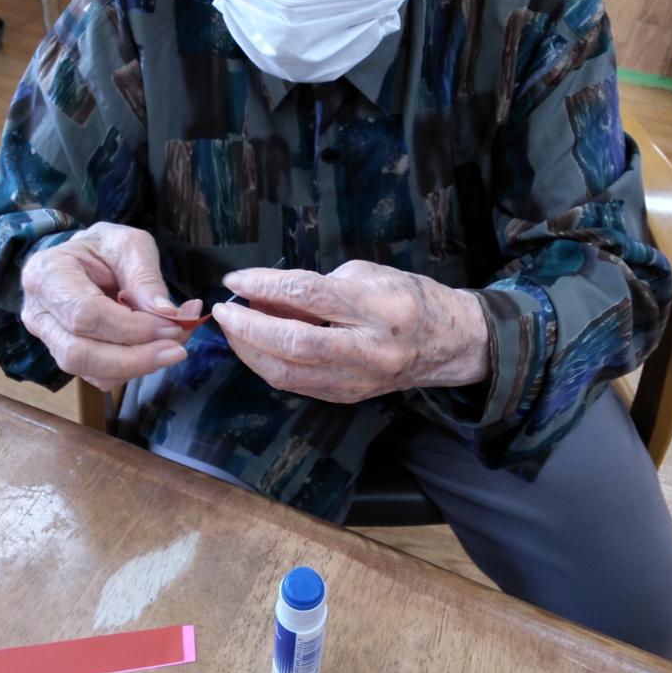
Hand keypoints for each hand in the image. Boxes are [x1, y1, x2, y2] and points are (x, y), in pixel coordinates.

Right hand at [20, 222, 201, 390]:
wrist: (84, 260)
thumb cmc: (103, 249)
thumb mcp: (129, 246)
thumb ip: (146, 278)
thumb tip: (167, 315)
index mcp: (47, 276)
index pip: (84, 315)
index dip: (130, 327)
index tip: (170, 325)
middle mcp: (39, 314)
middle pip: (80, 354)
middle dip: (135, 358)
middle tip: (177, 349)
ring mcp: (50, 340)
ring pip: (92, 372)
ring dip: (140, 366)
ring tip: (175, 344)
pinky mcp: (69, 358)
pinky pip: (103, 377)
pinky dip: (136, 368)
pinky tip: (158, 346)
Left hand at [210, 260, 489, 402]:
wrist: (448, 343)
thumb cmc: (407, 297)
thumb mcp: (364, 275)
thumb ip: (313, 285)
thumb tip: (261, 292)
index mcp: (378, 307)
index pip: (309, 295)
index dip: (265, 285)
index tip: (234, 279)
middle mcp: (369, 349)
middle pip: (293, 344)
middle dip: (248, 327)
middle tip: (223, 310)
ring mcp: (357, 380)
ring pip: (288, 374)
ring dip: (250, 350)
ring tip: (233, 327)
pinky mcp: (347, 397)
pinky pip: (296, 384)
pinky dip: (268, 364)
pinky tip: (255, 346)